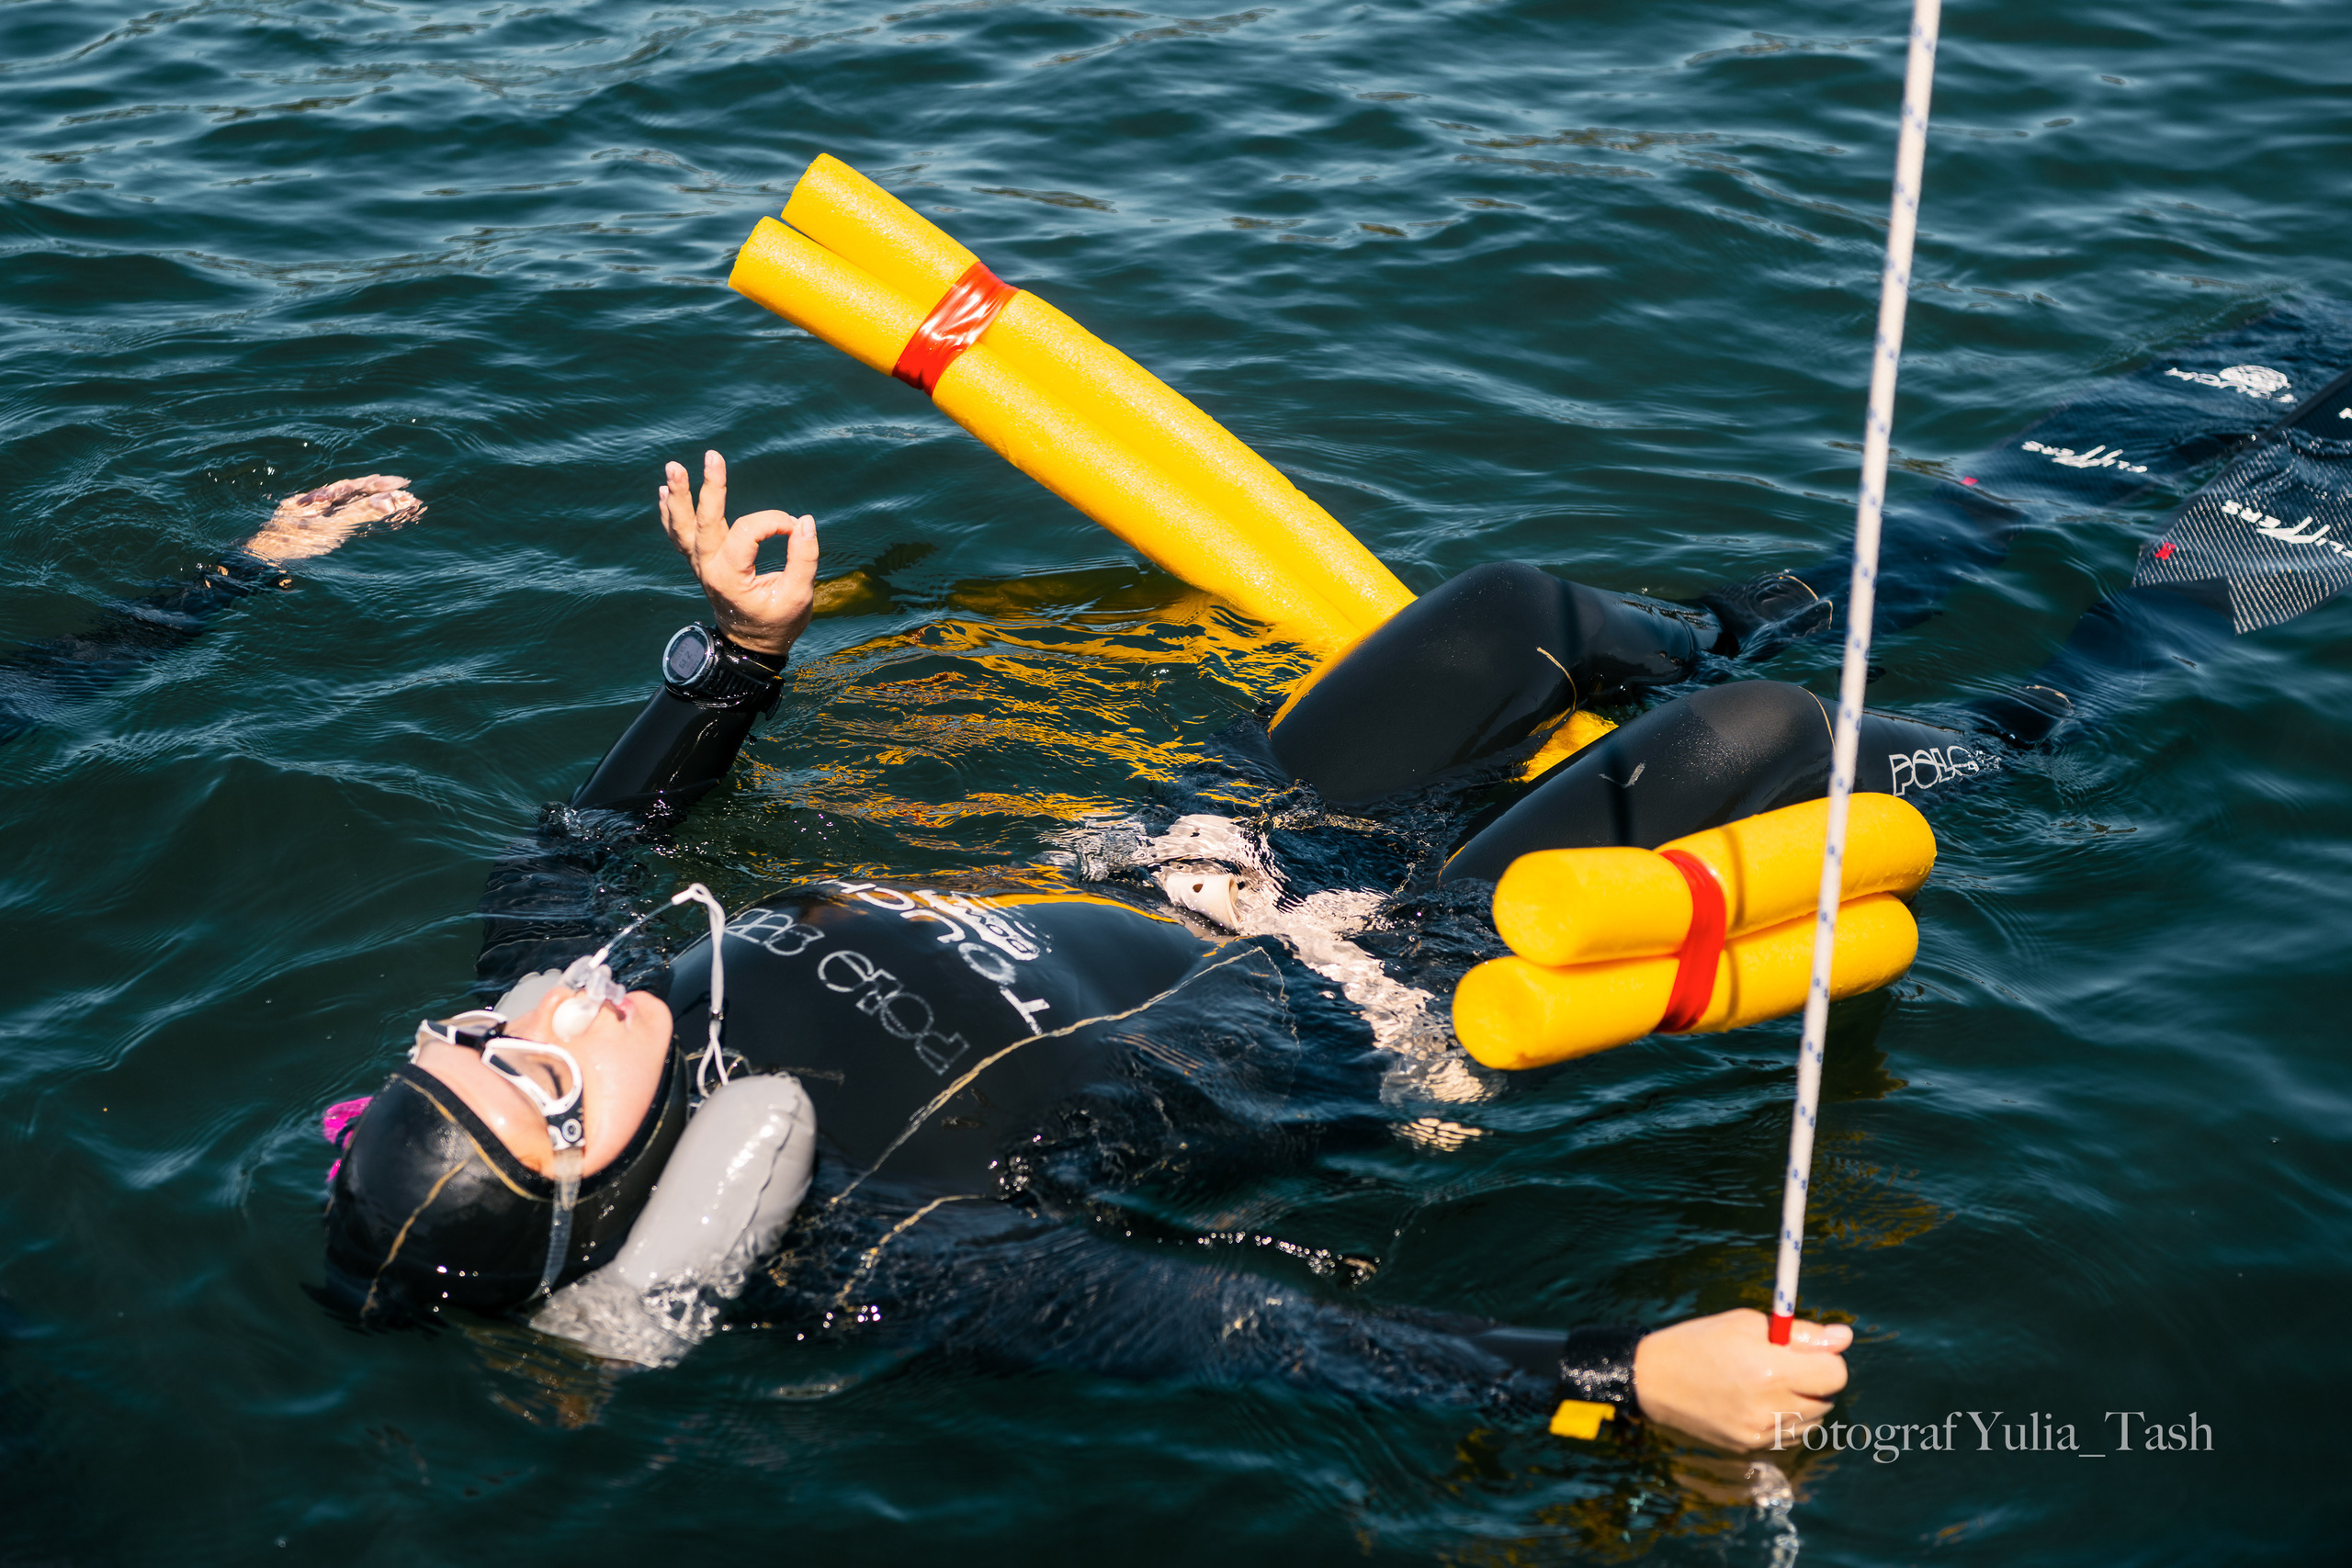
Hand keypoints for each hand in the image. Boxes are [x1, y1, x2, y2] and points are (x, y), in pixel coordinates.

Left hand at [242, 475, 423, 563]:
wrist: (260, 564)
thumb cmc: (290, 546)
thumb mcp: (328, 528)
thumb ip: (359, 514)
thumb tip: (389, 500)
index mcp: (316, 499)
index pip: (353, 487)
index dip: (379, 485)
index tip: (404, 485)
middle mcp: (315, 506)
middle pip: (353, 495)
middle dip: (382, 494)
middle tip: (408, 496)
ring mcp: (314, 522)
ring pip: (350, 509)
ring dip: (375, 507)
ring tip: (398, 506)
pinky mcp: (315, 537)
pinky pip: (345, 523)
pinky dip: (364, 519)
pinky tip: (373, 519)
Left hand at [659, 450, 818, 656]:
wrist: (752, 647)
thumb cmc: (778, 622)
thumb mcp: (799, 596)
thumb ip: (805, 558)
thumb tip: (804, 522)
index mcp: (730, 577)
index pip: (748, 531)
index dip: (775, 521)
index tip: (797, 529)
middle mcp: (708, 569)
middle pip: (703, 522)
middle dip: (709, 488)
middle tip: (712, 456)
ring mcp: (700, 566)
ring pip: (682, 527)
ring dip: (677, 497)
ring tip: (673, 468)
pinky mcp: (700, 564)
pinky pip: (679, 536)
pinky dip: (670, 514)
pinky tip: (663, 492)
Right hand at [1632, 1308, 1851, 1451]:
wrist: (1652, 1379)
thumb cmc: (1699, 1341)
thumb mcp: (1746, 1323)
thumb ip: (1799, 1332)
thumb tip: (1844, 1337)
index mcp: (1771, 1371)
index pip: (1834, 1374)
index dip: (1826, 1359)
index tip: (1807, 1351)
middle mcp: (1770, 1407)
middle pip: (1826, 1400)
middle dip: (1815, 1380)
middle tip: (1786, 1365)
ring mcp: (1760, 1432)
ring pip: (1812, 1422)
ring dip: (1803, 1402)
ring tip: (1771, 1384)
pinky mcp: (1749, 1446)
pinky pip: (1789, 1436)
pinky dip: (1786, 1420)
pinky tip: (1760, 1402)